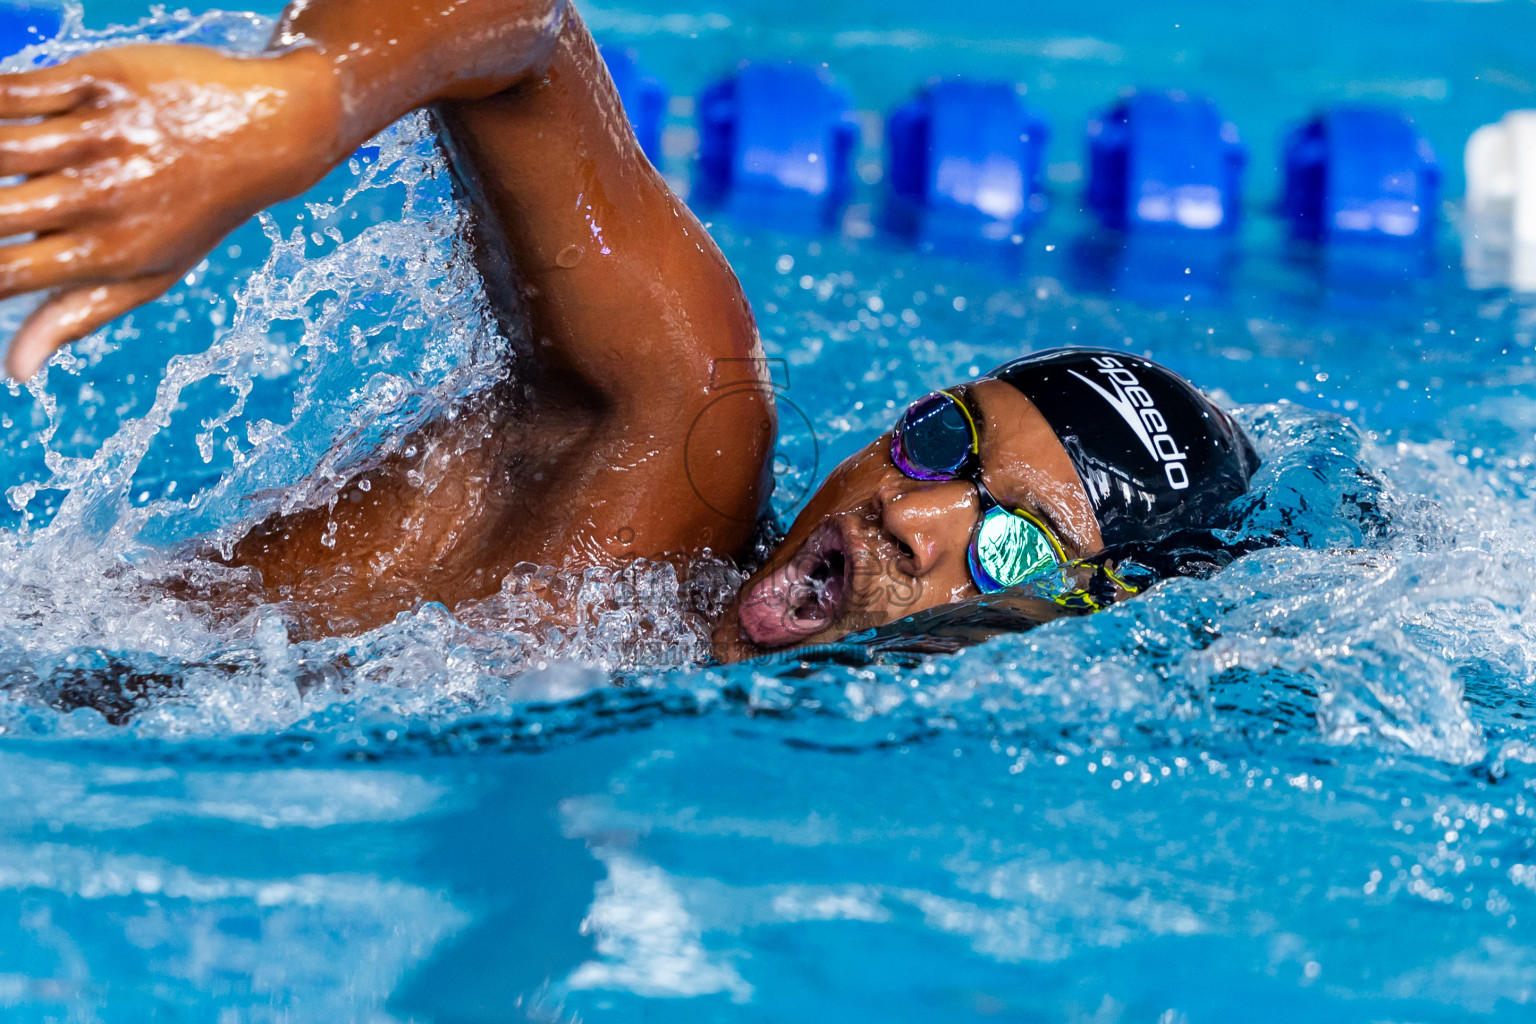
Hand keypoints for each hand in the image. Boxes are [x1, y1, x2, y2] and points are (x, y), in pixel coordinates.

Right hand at [0, 43, 342, 379]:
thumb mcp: (150, 274)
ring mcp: (102, 136)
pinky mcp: (100, 80)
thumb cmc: (198, 213)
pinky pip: (14, 88)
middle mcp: (104, 195)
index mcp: (111, 250)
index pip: (7, 273)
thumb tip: (14, 372)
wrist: (271, 132)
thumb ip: (76, 314)